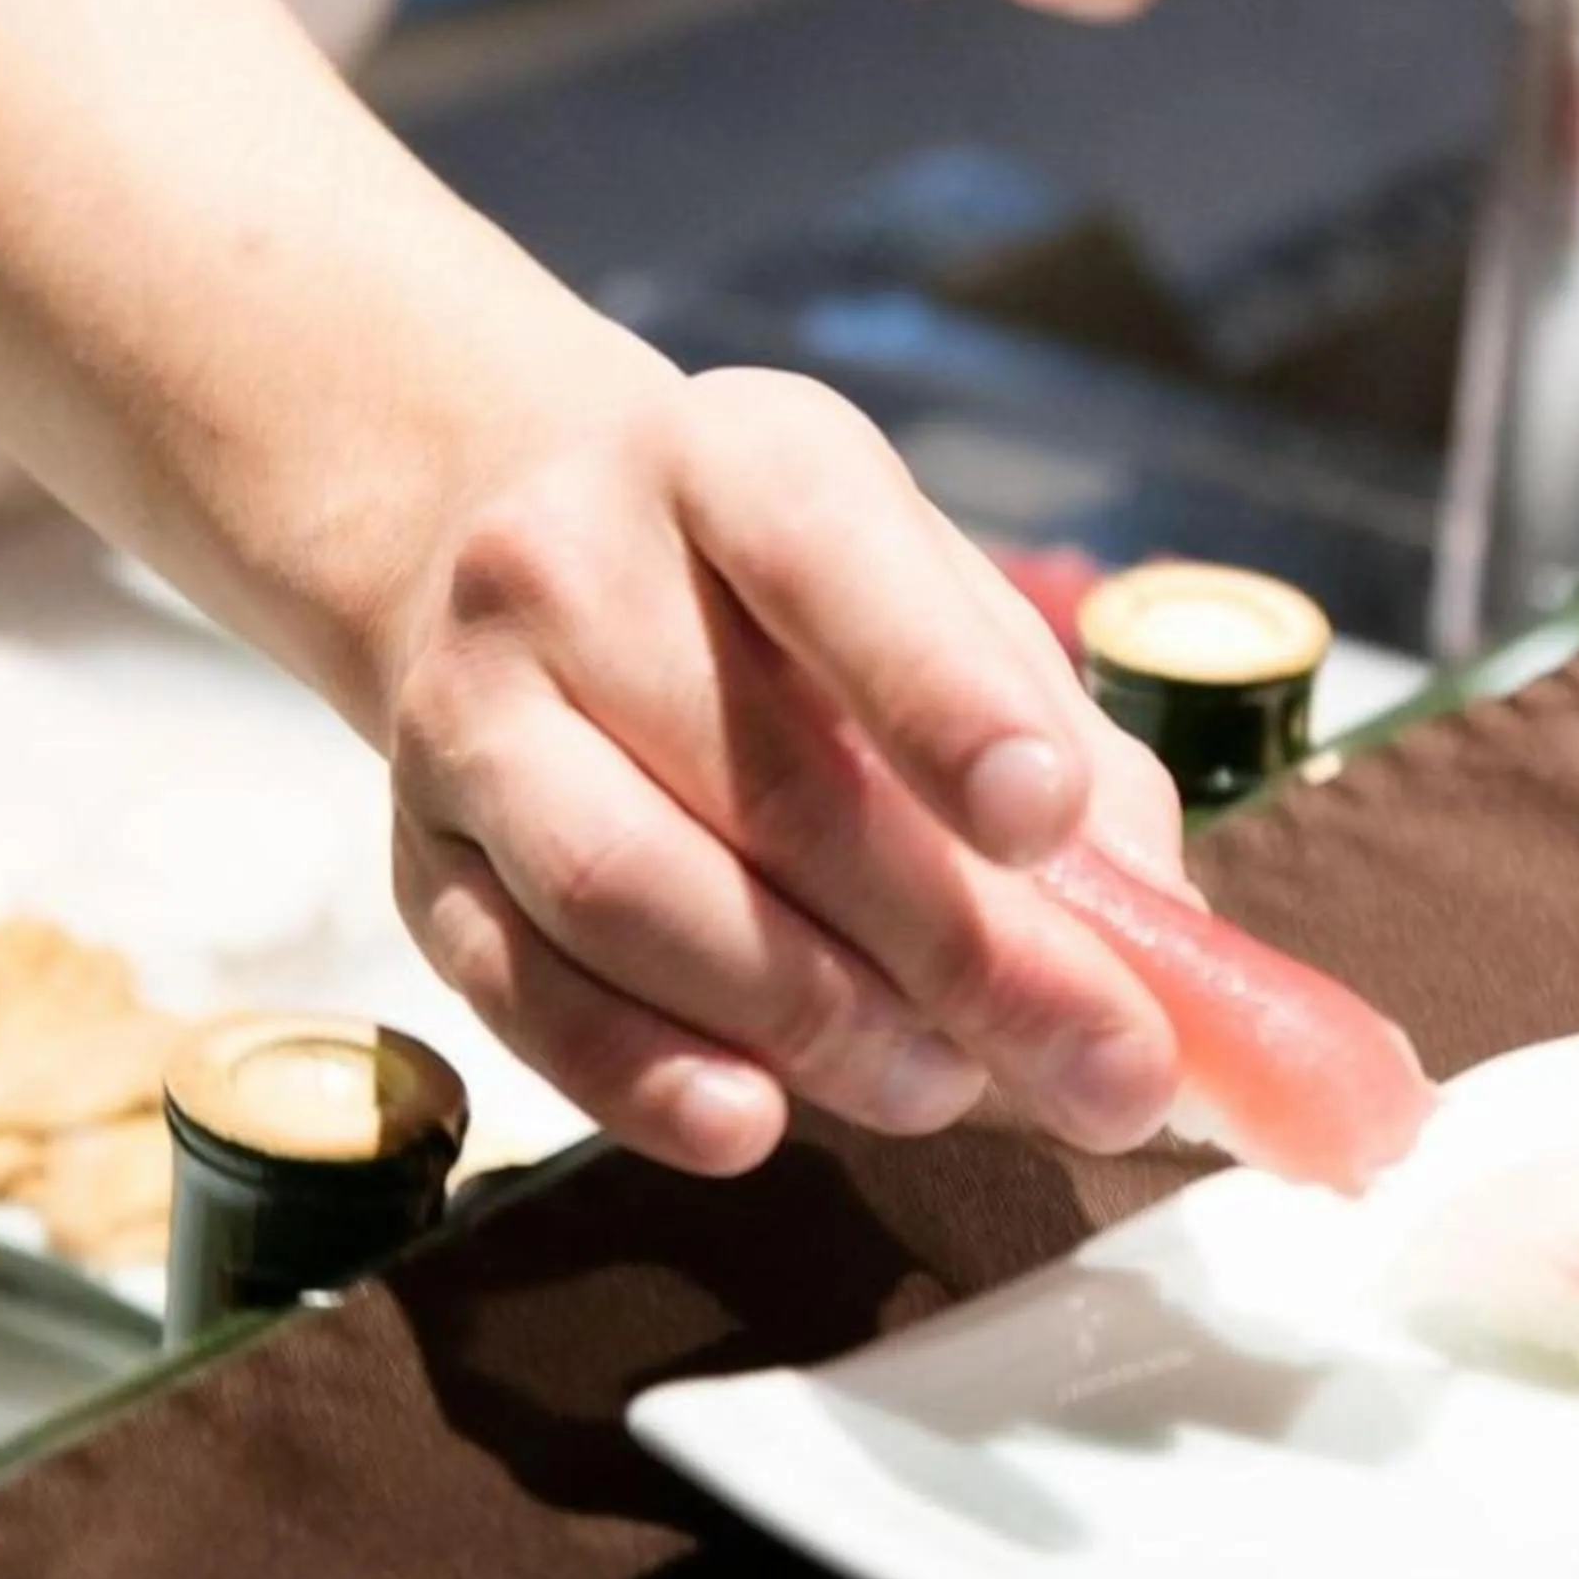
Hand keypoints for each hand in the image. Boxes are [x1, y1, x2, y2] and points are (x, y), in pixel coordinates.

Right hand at [380, 367, 1187, 1174]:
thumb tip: (1163, 945)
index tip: (1050, 823)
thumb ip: (1054, 744)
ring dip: (809, 1018)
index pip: (824, 557)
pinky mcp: (414, 852)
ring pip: (625, 890)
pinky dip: (642, 1076)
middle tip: (1097, 1061)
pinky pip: (520, 988)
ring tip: (945, 1084)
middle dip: (952, 944)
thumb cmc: (766, 596)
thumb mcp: (922, 594)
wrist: (502, 551)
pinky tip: (756, 1120)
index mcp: (730, 458)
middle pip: (757, 774)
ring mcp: (469, 709)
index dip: (940, 696)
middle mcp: (566, 561)